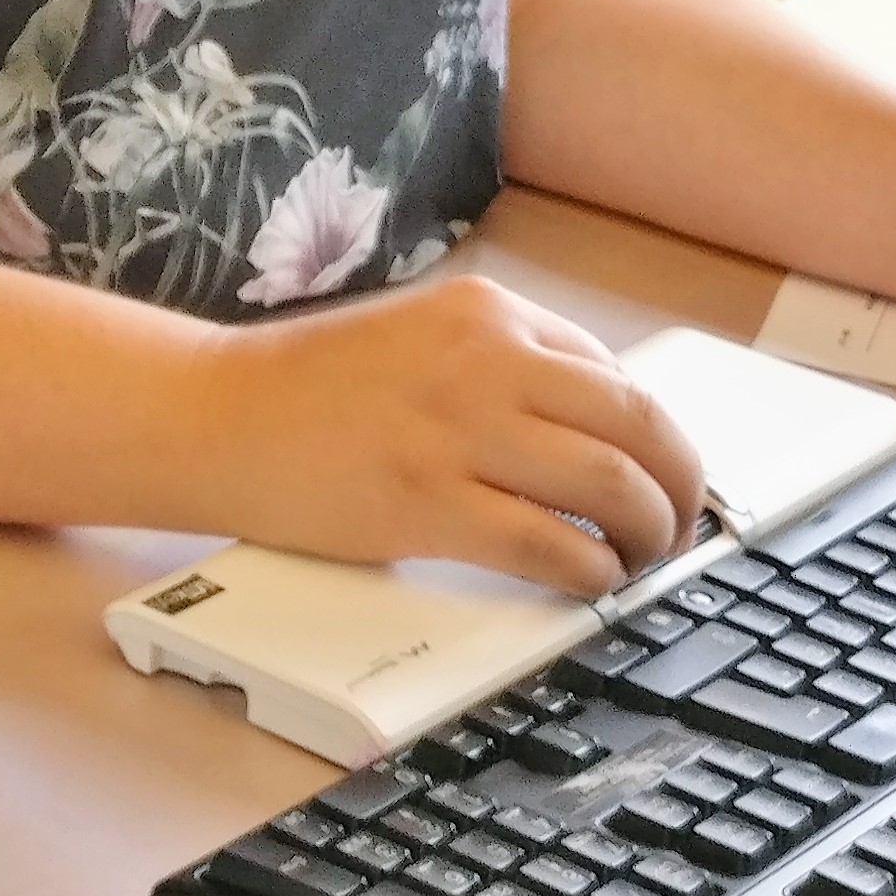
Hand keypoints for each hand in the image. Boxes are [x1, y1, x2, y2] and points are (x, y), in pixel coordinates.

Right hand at [180, 276, 706, 597]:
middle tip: (678, 527)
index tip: (661, 478)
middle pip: (639, 426)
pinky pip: (552, 546)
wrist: (213, 416)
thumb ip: (499, 364)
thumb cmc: (307, 386)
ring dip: (648, 535)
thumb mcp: (419, 335)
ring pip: (612, 487)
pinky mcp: (429, 504)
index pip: (616, 376)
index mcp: (486, 312)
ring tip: (640, 560)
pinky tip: (589, 583)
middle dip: (682, 487)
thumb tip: (593, 428)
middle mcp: (484, 360)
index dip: (655, 439)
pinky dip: (592, 573)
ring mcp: (457, 432)